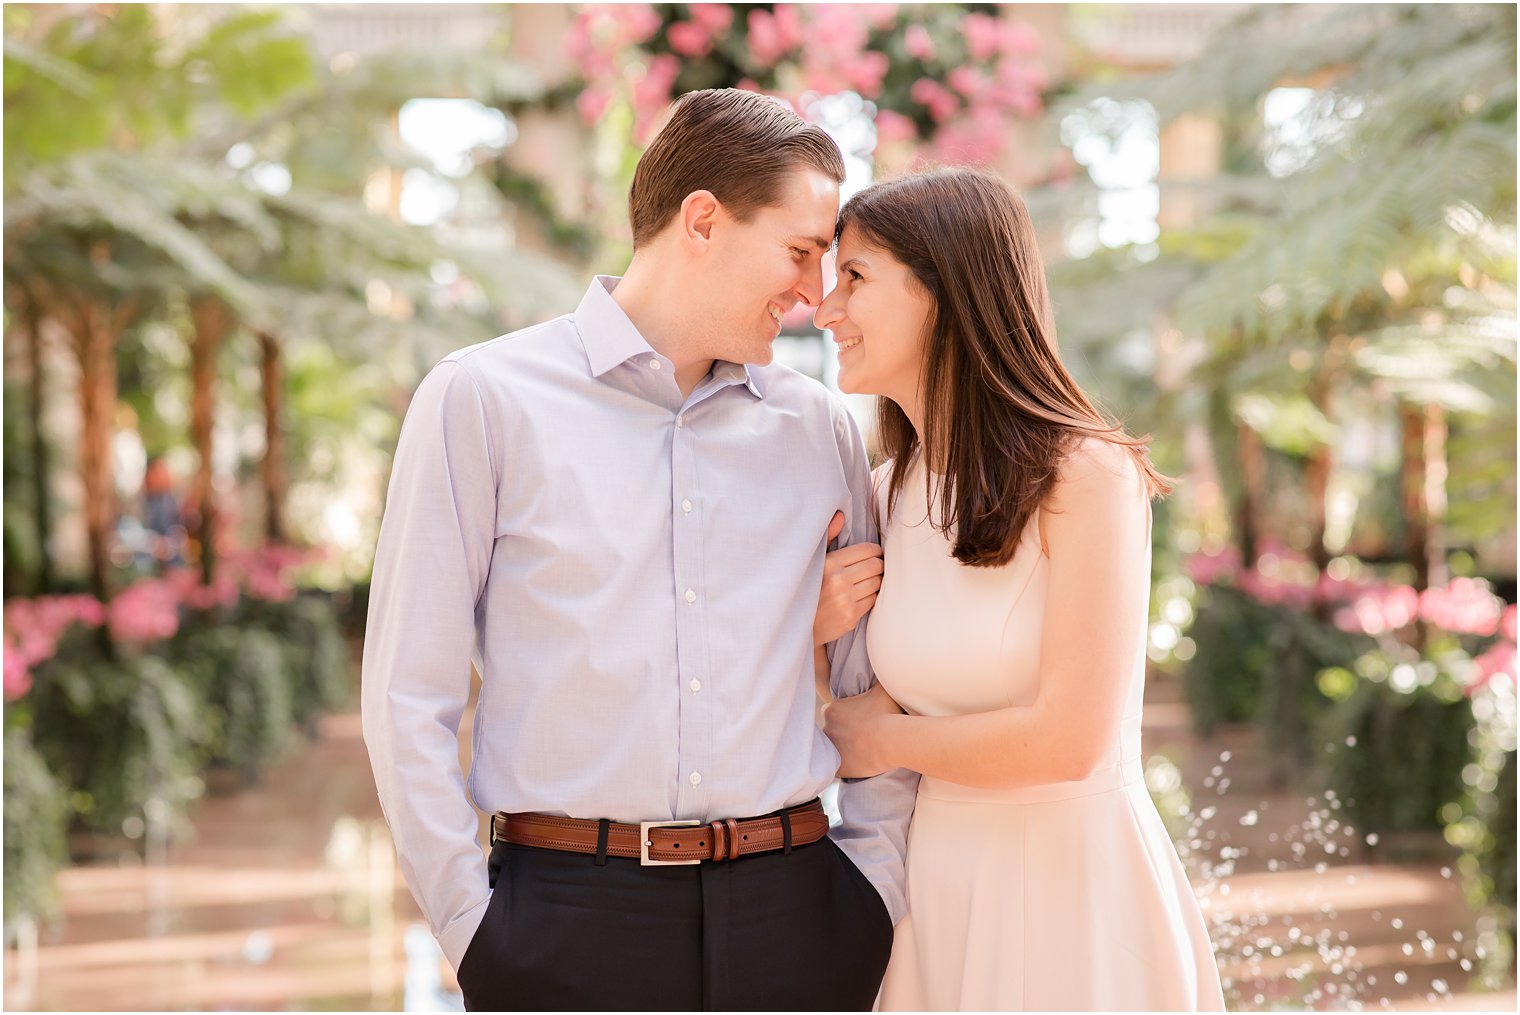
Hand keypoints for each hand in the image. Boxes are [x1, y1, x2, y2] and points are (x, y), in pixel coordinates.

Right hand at [813, 511, 883, 646]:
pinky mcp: (851, 617)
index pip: (867, 550)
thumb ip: (827, 536)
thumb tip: (840, 515)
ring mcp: (846, 600)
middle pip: (877, 565)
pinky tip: (861, 594)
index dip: (874, 550)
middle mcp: (839, 581)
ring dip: (876, 580)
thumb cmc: (805, 587)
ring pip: (878, 583)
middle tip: (872, 566)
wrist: (796, 624)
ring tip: (866, 580)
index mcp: (829, 563)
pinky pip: (873, 600)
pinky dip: (871, 595)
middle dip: (878, 564)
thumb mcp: (811, 560)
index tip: (871, 553)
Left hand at [821, 682, 903, 778]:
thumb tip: (884, 664)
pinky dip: (847, 767)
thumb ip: (879, 676)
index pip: (832, 713)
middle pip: (832, 731)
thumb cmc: (887, 713)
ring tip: (860, 751)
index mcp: (831, 710)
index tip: (857, 720)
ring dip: (844, 750)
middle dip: (843, 733)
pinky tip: (858, 764)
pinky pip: (839, 768)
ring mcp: (831, 750)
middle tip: (861, 736)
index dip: (844, 716)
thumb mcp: (883, 689)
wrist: (892, 741)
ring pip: (834, 750)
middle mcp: (826, 729)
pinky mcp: (838, 768)